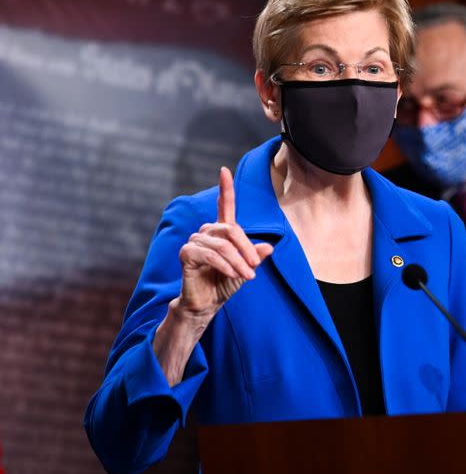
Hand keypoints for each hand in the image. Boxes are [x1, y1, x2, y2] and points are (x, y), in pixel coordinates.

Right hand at [175, 167, 272, 323]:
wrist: (208, 303)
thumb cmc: (225, 283)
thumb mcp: (246, 268)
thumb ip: (255, 256)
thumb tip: (270, 247)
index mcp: (221, 231)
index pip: (224, 205)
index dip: (225, 188)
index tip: (224, 170)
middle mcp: (206, 232)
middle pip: (231, 230)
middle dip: (247, 249)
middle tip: (255, 268)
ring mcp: (194, 241)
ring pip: (223, 245)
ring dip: (238, 262)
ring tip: (246, 277)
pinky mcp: (186, 253)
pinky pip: (210, 254)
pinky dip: (225, 266)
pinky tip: (232, 275)